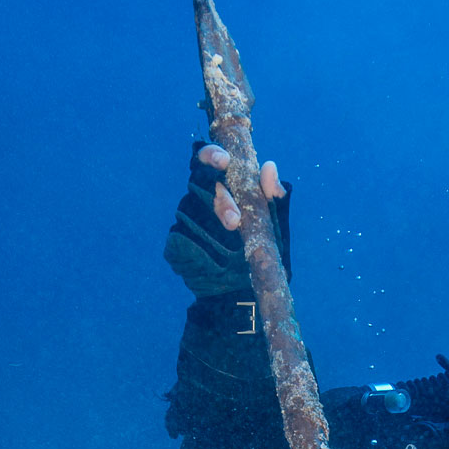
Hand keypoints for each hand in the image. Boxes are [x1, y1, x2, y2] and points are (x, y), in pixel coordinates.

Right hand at [164, 143, 289, 297]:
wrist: (245, 293)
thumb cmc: (260, 254)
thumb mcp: (273, 226)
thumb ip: (274, 198)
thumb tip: (270, 166)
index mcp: (222, 188)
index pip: (208, 161)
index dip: (211, 155)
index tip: (224, 161)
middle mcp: (199, 199)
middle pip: (198, 183)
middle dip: (219, 198)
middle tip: (234, 220)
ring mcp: (185, 220)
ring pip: (191, 208)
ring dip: (213, 221)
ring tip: (233, 235)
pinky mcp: (175, 243)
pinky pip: (180, 236)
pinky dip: (198, 244)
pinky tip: (211, 256)